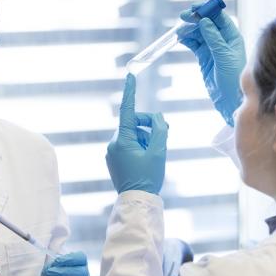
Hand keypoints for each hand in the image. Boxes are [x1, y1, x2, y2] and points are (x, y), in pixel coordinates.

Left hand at [39, 251, 89, 275]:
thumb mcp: (49, 268)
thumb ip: (52, 264)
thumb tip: (53, 260)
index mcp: (78, 263)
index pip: (81, 257)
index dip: (70, 258)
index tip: (56, 261)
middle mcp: (84, 274)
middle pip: (82, 272)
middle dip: (64, 272)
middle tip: (50, 272)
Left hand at [106, 74, 167, 194]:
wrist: (137, 200)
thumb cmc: (149, 177)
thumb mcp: (159, 151)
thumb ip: (159, 130)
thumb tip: (156, 117)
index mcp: (122, 140)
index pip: (128, 110)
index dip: (130, 92)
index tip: (130, 75)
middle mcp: (113, 143)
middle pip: (134, 123)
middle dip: (149, 127)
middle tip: (163, 135)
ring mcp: (112, 151)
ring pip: (133, 134)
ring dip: (145, 139)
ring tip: (154, 154)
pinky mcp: (114, 158)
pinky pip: (128, 144)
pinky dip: (139, 146)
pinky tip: (146, 160)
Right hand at [178, 7, 245, 125]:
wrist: (230, 98)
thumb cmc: (233, 78)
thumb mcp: (224, 56)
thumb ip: (214, 39)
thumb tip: (204, 21)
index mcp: (232, 36)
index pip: (219, 17)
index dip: (207, 10)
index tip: (195, 7)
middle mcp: (223, 40)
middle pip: (207, 23)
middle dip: (195, 19)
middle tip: (183, 17)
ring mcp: (213, 48)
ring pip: (199, 33)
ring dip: (189, 29)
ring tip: (179, 31)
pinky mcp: (204, 57)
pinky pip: (194, 44)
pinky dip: (187, 39)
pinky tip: (181, 38)